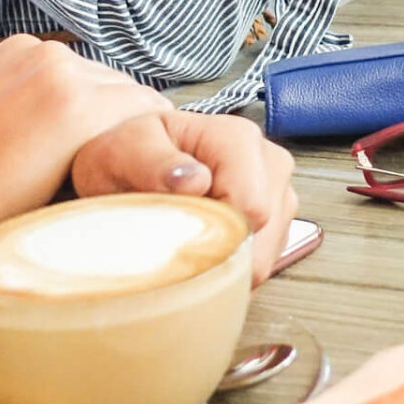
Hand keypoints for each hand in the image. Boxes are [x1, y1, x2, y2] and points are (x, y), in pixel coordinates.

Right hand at [0, 37, 168, 234]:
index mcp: (20, 50)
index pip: (81, 76)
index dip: (89, 115)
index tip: (88, 148)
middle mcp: (46, 54)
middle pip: (109, 85)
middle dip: (111, 123)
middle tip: (114, 165)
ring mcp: (68, 77)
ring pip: (130, 99)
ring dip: (130, 133)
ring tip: (129, 170)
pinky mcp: (86, 109)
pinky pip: (148, 113)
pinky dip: (152, 139)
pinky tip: (148, 167)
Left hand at [69, 112, 299, 279]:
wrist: (134, 163)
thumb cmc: (129, 156)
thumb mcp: (125, 152)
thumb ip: (154, 163)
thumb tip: (195, 181)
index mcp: (238, 138)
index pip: (252, 208)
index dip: (214, 236)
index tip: (174, 238)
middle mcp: (269, 162)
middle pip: (263, 234)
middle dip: (219, 253)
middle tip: (173, 243)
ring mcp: (279, 192)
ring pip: (265, 254)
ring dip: (224, 262)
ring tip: (185, 242)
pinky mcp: (278, 220)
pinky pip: (262, 260)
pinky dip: (230, 265)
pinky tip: (202, 248)